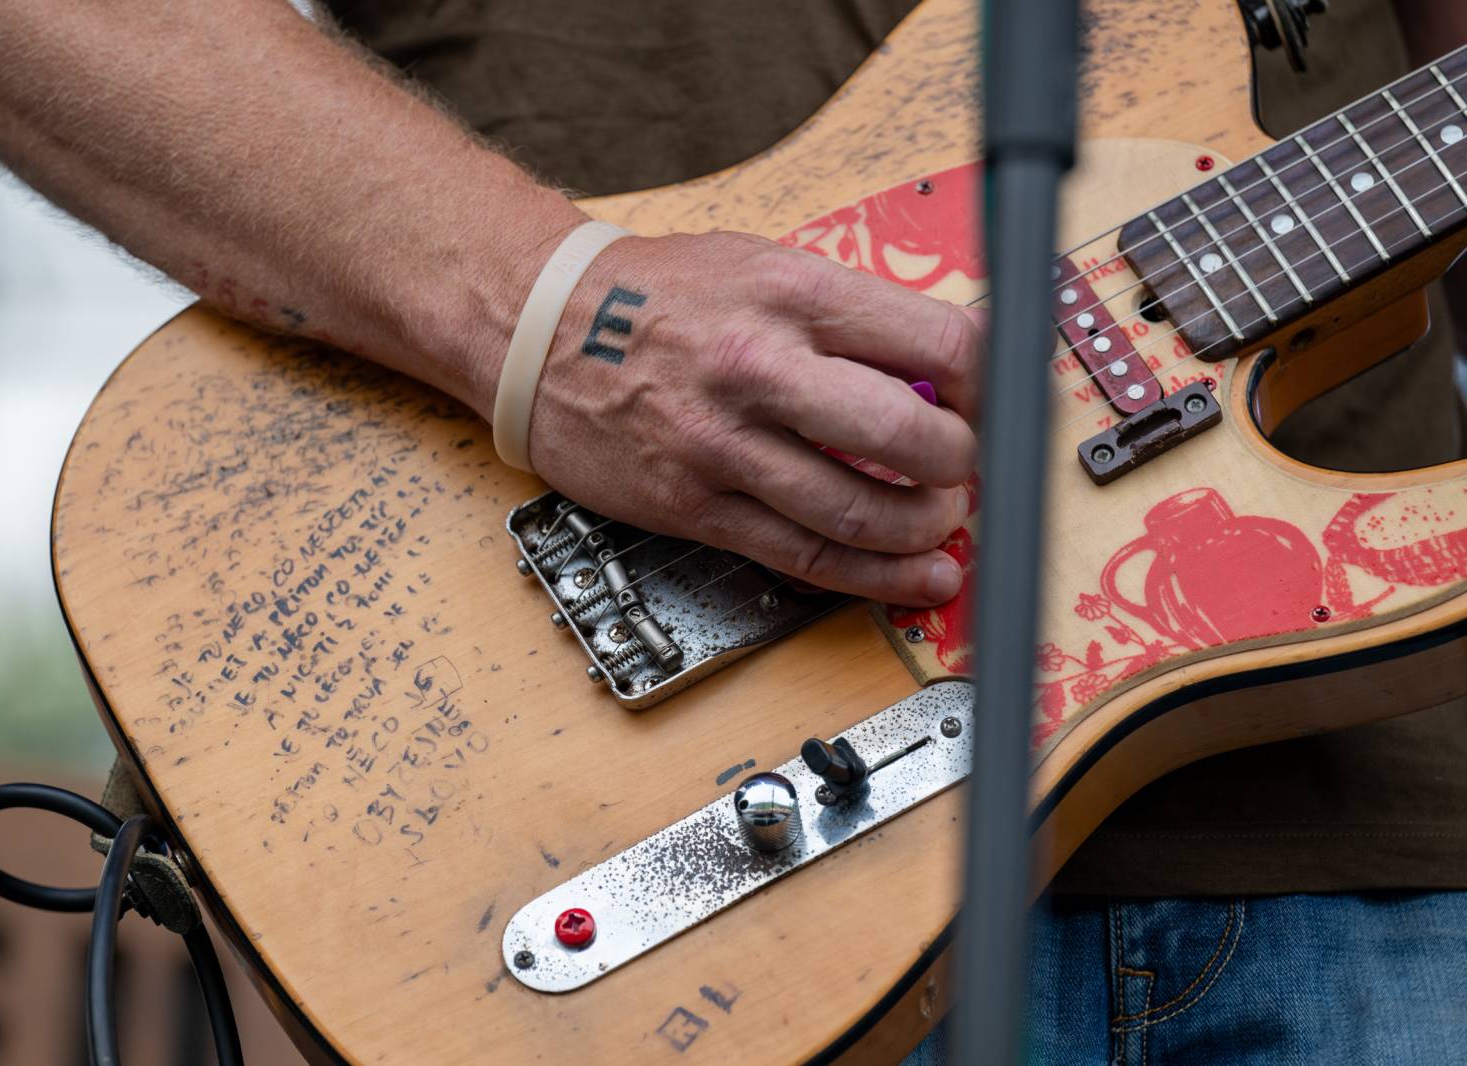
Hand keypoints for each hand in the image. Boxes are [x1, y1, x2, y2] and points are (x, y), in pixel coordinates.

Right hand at [526, 230, 982, 605]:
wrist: (538, 331)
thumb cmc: (657, 296)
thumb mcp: (763, 265)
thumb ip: (851, 315)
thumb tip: (944, 368)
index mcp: (793, 294)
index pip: (939, 342)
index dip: (989, 383)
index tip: (989, 401)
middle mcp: (762, 368)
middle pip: (911, 435)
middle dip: (962, 464)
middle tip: (963, 468)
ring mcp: (726, 445)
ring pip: (863, 511)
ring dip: (926, 528)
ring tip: (942, 524)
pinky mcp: (696, 506)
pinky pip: (803, 554)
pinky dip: (873, 577)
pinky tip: (913, 579)